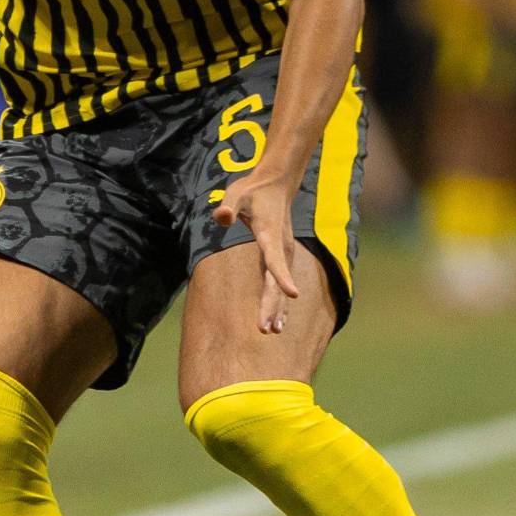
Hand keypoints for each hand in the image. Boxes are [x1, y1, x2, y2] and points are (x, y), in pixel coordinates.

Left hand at [213, 175, 302, 333]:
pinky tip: (279, 320)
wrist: (276, 184)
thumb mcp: (237, 192)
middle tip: (266, 329)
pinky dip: (280, 301)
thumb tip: (221, 217)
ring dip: (277, 308)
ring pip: (280, 285)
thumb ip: (228, 206)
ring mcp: (283, 253)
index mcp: (270, 235)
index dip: (283, 277)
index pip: (275, 260)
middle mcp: (281, 247)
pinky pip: (280, 282)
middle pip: (276, 281)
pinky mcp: (281, 255)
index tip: (294, 294)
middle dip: (272, 305)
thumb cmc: (253, 189)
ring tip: (273, 331)